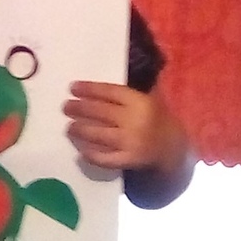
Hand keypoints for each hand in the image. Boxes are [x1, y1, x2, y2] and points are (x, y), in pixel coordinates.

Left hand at [63, 80, 177, 172]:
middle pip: (101, 112)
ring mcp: (131, 143)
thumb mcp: (152, 98)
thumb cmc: (158, 119)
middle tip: (65, 107)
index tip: (73, 87)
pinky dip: (91, 154)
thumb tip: (104, 78)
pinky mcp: (129, 161)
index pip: (110, 92)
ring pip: (100, 135)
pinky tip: (80, 151)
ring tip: (68, 127)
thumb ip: (131, 90)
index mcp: (141, 102)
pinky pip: (105, 159)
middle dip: (80, 109)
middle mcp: (135, 121)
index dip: (89, 89)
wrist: (174, 149)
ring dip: (81, 130)